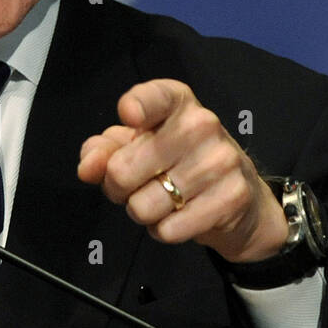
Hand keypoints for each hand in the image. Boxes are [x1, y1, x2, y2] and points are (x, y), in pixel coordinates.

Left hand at [77, 79, 288, 263]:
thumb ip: (104, 151)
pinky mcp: (231, 197)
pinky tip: (180, 217)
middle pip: (123, 170)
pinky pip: (168, 229)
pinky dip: (163, 231)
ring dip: (142, 212)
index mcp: (177, 104)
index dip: (138, 105)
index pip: (156, 96)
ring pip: (142, 206)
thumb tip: (87, 167)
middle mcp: (202, 124)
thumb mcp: (138, 148)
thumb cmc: (178, 165)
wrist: (240, 200)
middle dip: (118, 188)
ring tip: (162, 201)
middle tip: (138, 185)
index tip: (130, 115)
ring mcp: (220, 161)